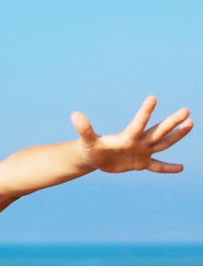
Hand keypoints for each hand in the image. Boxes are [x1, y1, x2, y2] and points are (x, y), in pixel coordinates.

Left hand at [70, 96, 192, 172]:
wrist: (94, 157)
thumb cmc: (91, 147)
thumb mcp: (87, 141)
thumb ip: (84, 129)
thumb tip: (74, 114)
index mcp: (126, 137)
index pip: (137, 124)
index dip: (144, 113)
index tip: (152, 97)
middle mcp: (137, 142)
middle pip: (158, 131)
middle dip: (171, 122)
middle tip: (186, 110)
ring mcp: (141, 152)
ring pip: (162, 144)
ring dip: (176, 136)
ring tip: (190, 124)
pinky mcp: (140, 163)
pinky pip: (157, 166)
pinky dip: (167, 168)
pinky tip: (181, 168)